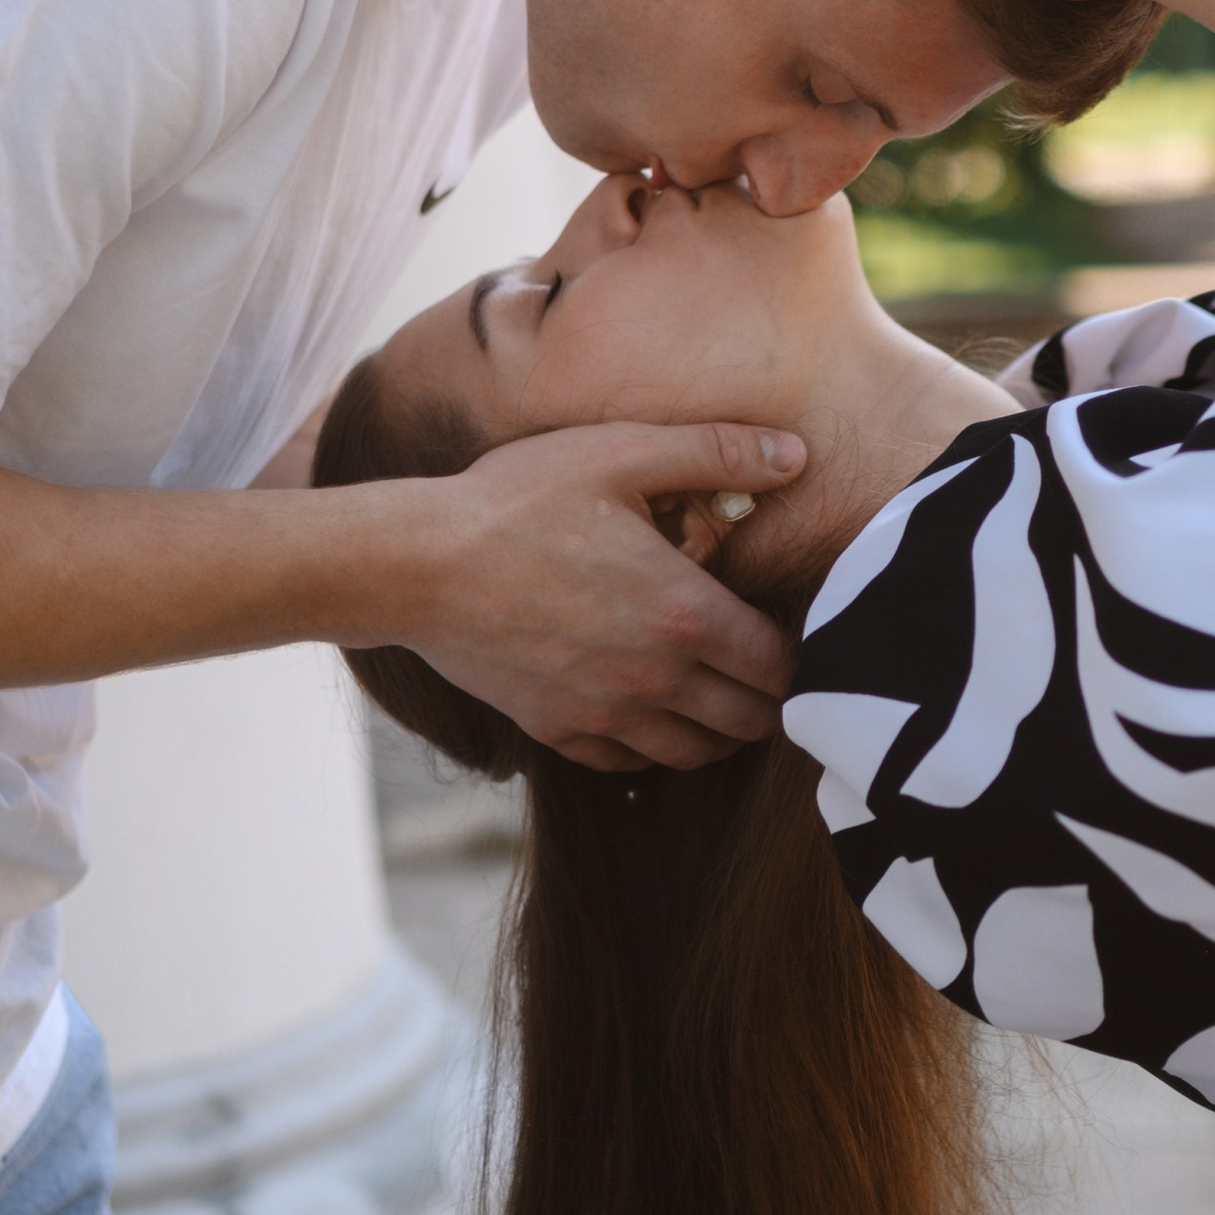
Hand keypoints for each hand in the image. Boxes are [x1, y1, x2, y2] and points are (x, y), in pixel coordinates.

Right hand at [394, 418, 806, 772]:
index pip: (776, 663)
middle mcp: (653, 678)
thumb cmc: (519, 501)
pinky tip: (647, 710)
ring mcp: (603, 711)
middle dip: (768, 700)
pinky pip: (626, 762)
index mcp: (684, 615)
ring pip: (692, 752)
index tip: (789, 632)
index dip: (794, 653)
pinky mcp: (555, 728)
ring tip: (717, 696)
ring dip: (717, 731)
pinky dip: (650, 746)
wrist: (418, 566)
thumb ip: (718, 453)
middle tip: (765, 671)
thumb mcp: (621, 454)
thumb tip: (796, 453)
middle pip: (747, 721)